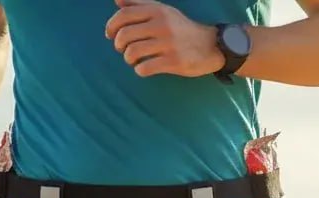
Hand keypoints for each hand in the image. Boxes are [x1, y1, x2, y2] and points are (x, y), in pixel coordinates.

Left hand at [105, 0, 223, 78]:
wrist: (209, 45)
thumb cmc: (180, 29)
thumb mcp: (162, 11)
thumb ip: (139, 4)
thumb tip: (117, 0)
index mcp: (157, 10)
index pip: (124, 15)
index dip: (111, 26)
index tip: (110, 35)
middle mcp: (161, 24)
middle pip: (124, 35)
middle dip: (118, 45)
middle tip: (123, 49)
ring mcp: (167, 43)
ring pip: (132, 52)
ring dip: (128, 59)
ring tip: (133, 60)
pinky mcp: (173, 62)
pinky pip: (144, 68)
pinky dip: (139, 70)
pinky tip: (144, 67)